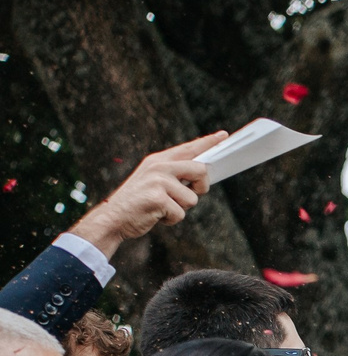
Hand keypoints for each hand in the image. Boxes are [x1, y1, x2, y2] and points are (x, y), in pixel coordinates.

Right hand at [70, 134, 221, 251]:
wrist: (113, 218)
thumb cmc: (139, 202)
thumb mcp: (154, 181)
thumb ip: (175, 175)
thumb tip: (203, 174)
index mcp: (158, 160)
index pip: (189, 149)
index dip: (208, 142)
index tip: (224, 135)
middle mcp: (159, 166)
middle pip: (200, 170)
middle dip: (201, 187)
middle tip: (189, 193)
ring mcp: (158, 181)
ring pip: (192, 199)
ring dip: (180, 209)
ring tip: (160, 207)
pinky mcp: (158, 198)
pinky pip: (181, 213)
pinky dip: (171, 220)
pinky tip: (155, 215)